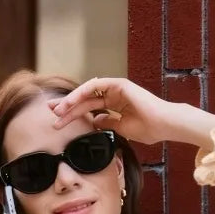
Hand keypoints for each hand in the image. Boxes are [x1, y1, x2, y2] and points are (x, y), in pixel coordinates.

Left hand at [48, 77, 207, 146]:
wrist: (165, 125)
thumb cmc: (149, 129)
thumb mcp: (122, 128)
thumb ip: (107, 123)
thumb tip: (93, 122)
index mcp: (115, 105)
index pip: (89, 109)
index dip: (72, 114)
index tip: (58, 121)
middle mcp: (114, 95)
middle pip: (85, 100)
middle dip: (67, 106)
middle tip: (50, 112)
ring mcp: (116, 88)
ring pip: (87, 93)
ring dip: (71, 101)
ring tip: (57, 110)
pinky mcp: (119, 84)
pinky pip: (96, 87)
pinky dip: (82, 93)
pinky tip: (71, 101)